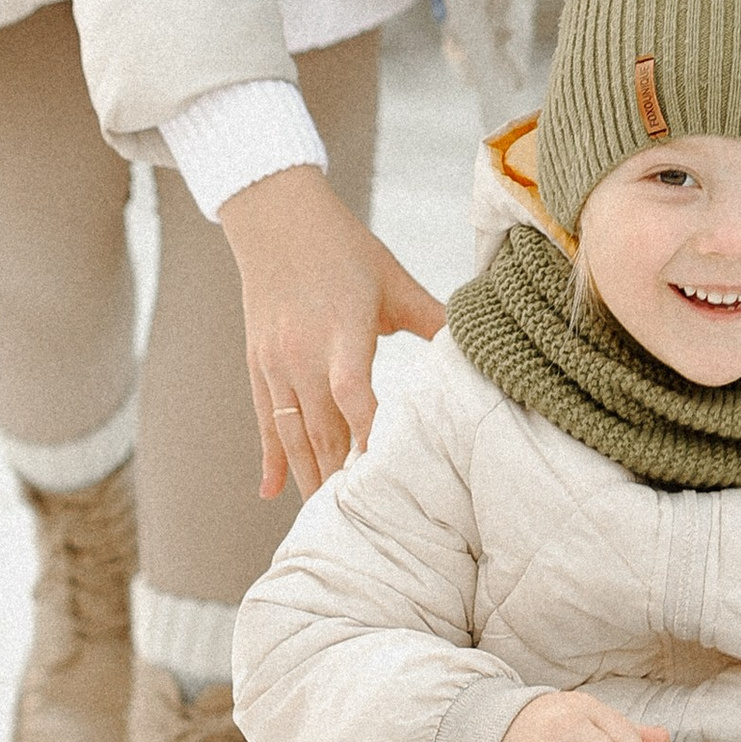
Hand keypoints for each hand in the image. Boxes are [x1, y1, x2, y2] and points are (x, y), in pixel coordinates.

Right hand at [220, 161, 446, 500]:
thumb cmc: (344, 248)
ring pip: (292, 434)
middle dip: (341, 476)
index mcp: (342, 330)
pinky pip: (265, 423)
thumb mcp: (393, 278)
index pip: (352, 393)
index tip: (381, 472)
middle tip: (363, 524)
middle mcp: (302, 353)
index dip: (366, 434)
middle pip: (322, 428)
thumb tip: (481, 338)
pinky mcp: (258, 366)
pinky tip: (271, 493)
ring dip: (310, 477)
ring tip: (327, 520)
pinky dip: (271, 459)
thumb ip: (433, 317)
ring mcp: (275, 363)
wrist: (274, 217)